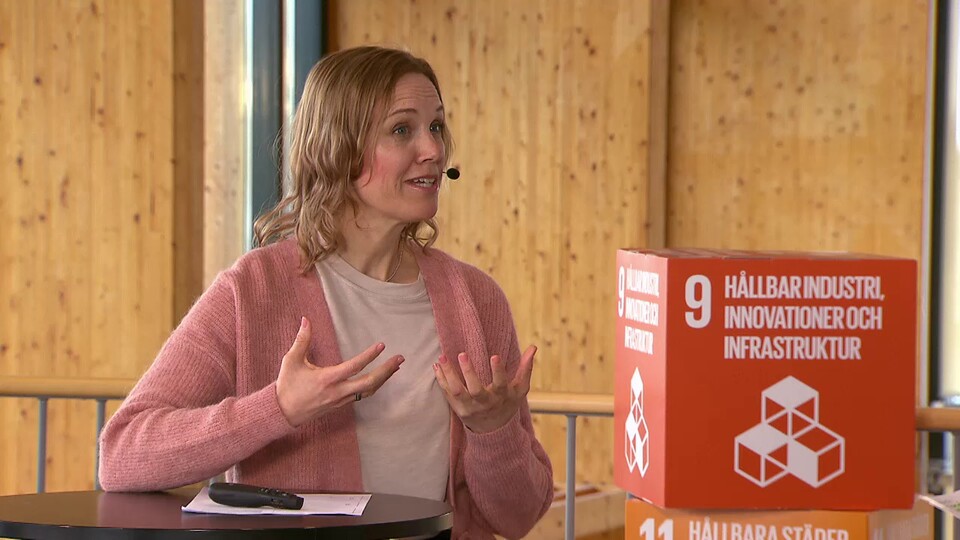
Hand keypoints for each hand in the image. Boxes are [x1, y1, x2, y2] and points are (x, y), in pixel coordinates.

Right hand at [276, 317, 403, 426]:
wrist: (283, 413)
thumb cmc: (287, 385)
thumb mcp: (291, 361)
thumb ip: (302, 340)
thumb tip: (306, 320)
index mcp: (326, 379)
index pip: (353, 367)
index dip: (369, 356)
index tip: (382, 346)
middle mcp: (337, 391)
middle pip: (369, 383)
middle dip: (386, 371)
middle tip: (400, 359)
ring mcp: (340, 400)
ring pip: (368, 391)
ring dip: (384, 378)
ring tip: (396, 367)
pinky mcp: (340, 404)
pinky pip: (362, 395)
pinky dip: (374, 385)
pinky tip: (381, 378)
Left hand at [433, 345, 536, 433]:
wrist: (494, 430)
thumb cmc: (508, 404)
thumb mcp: (520, 389)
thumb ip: (525, 368)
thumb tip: (534, 346)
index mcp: (501, 396)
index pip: (500, 383)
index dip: (498, 371)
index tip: (495, 356)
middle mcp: (484, 403)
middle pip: (475, 389)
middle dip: (468, 372)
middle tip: (462, 354)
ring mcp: (469, 407)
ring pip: (456, 391)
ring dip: (448, 374)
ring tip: (442, 357)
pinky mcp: (457, 408)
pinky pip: (447, 393)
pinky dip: (441, 379)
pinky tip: (437, 365)